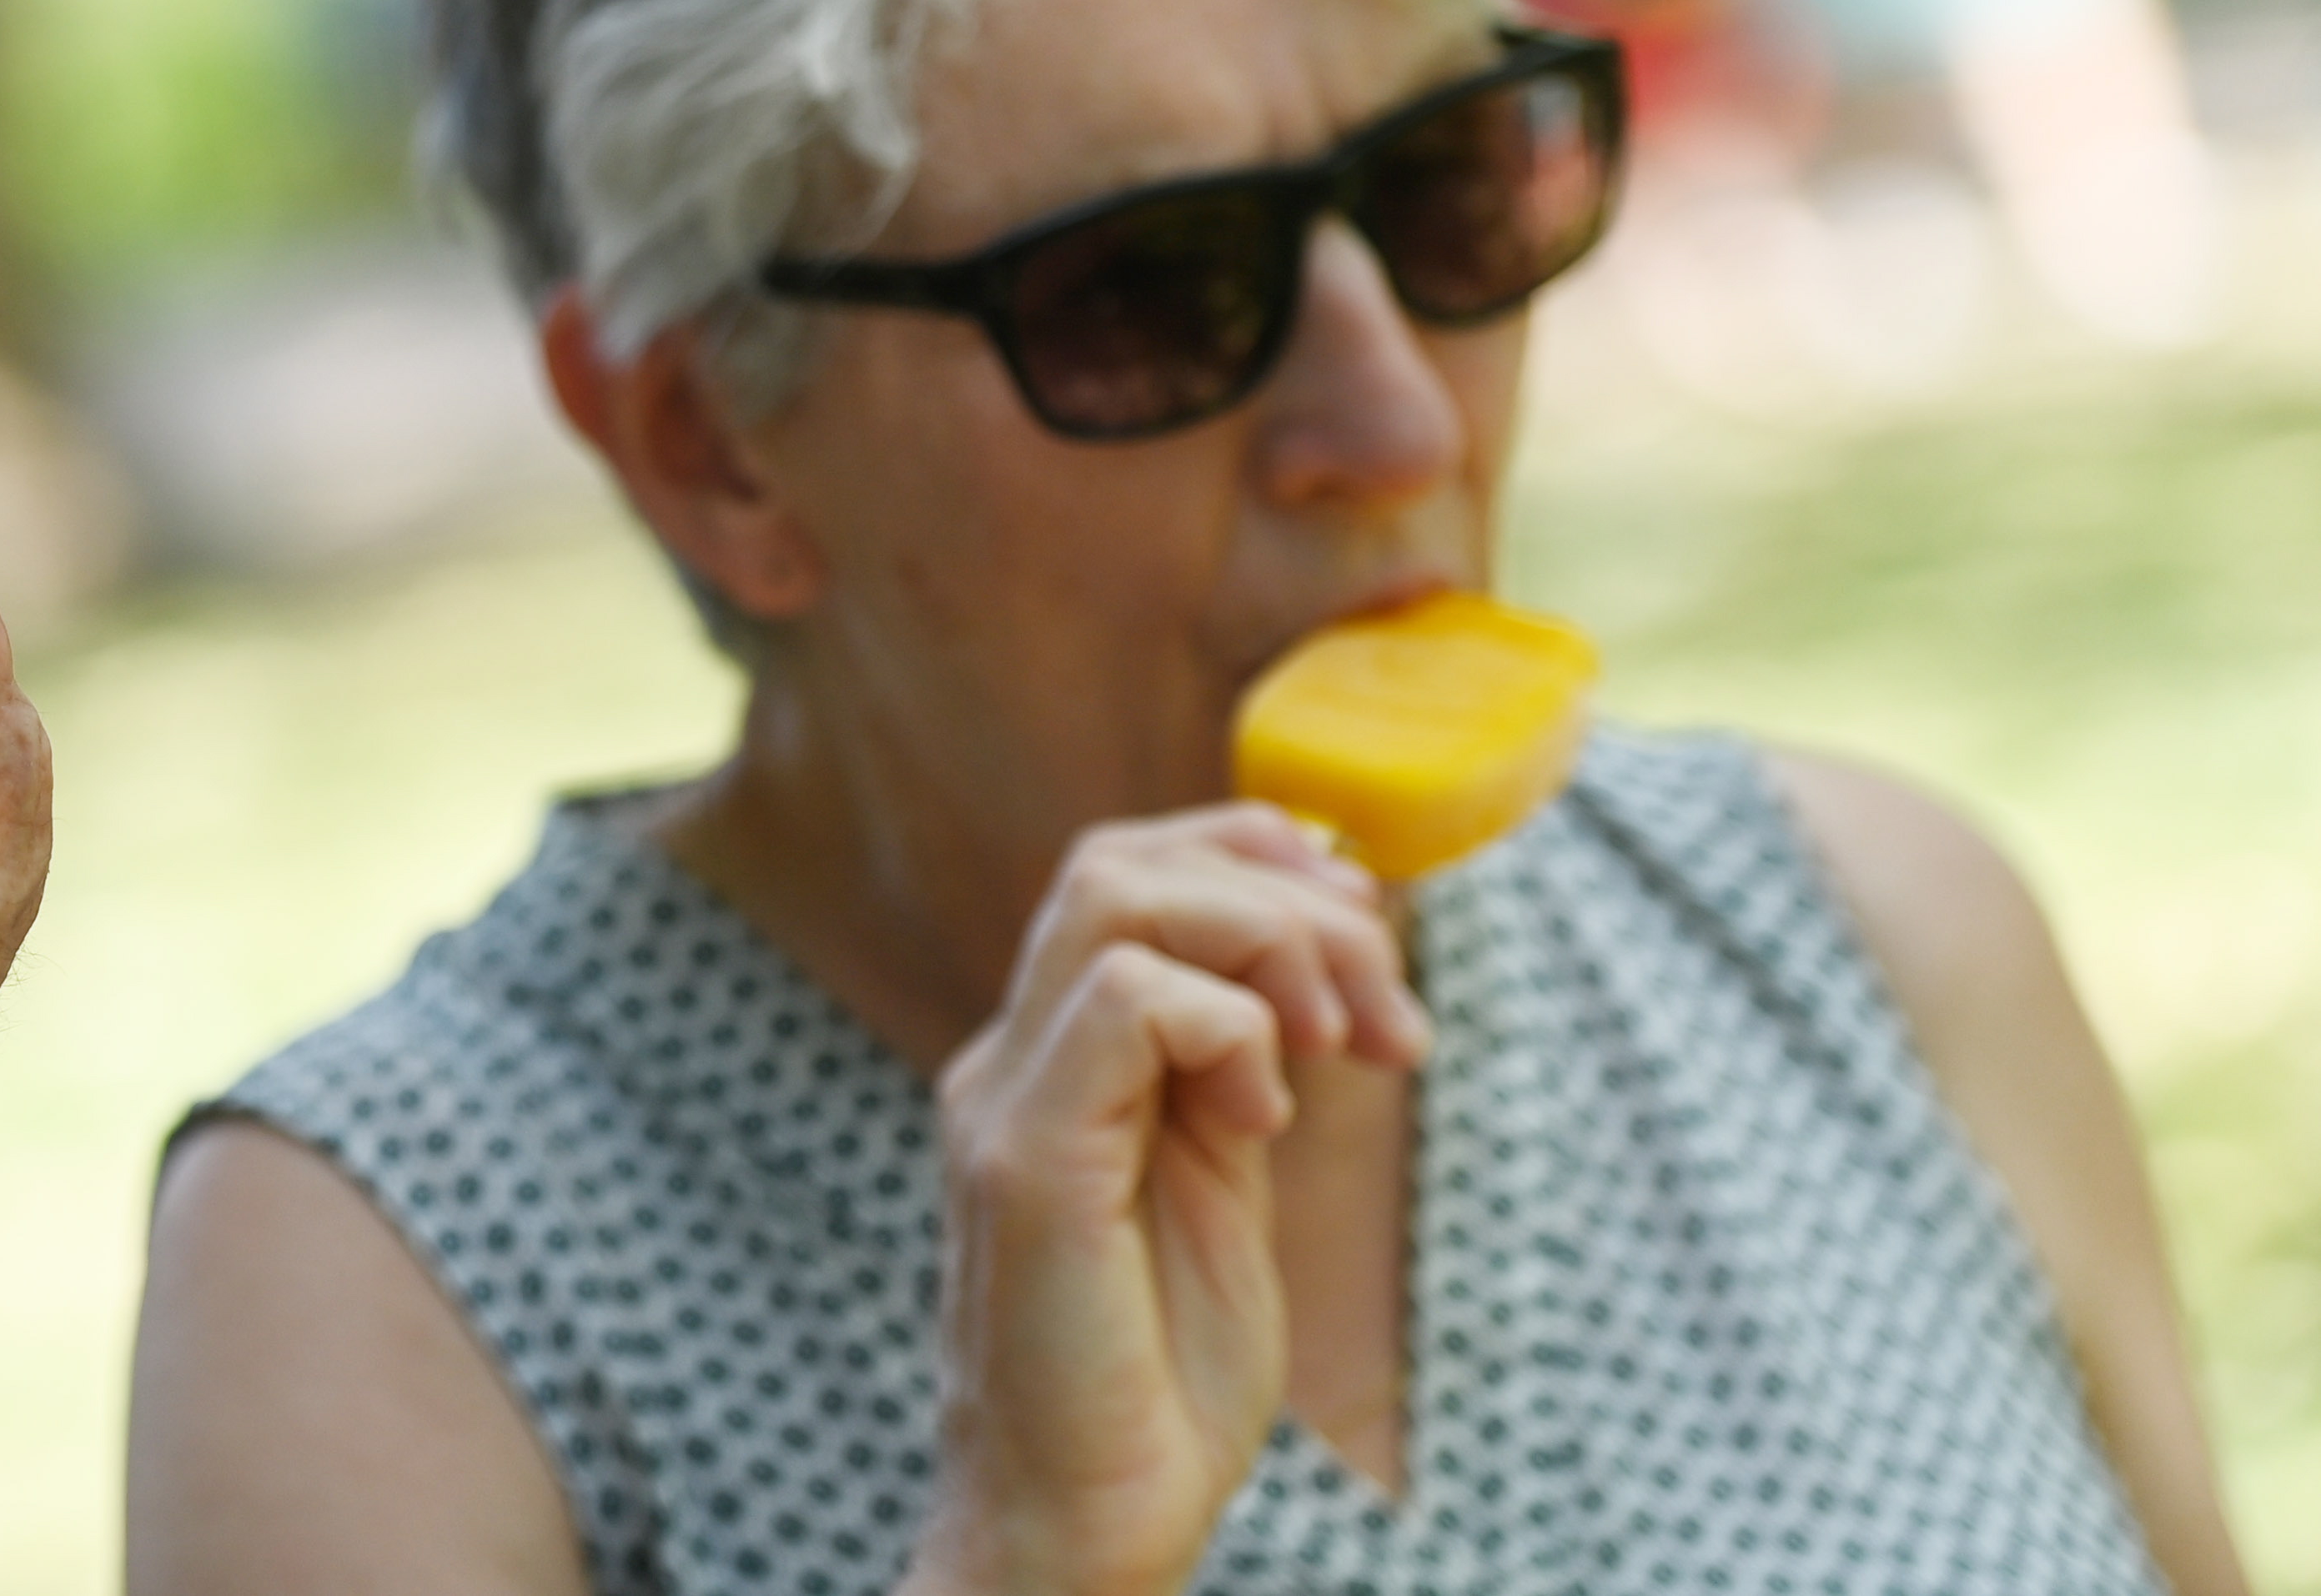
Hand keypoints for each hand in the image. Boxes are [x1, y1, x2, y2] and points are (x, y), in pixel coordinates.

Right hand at [900, 807, 1425, 1595]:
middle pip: (1120, 856)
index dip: (1265, 865)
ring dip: (1267, 941)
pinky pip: (1119, 1000)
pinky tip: (1269, 1116)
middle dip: (1285, 890)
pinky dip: (1227, 1022)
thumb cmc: (1158, 1386)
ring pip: (1114, 894)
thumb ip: (1236, 1078)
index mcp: (1057, 1062)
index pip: (1134, 873)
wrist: (1082, 1529)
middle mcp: (1013, 1061)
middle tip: (1380, 1008)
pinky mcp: (1026, 1162)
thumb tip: (1318, 970)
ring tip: (1340, 1044)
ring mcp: (1005, 1102)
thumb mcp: (1222, 1189)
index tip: (1376, 948)